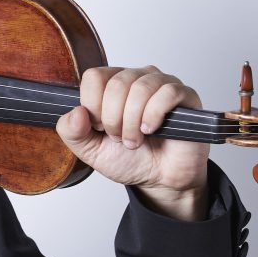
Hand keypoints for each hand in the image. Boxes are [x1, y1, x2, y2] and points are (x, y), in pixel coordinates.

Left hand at [56, 66, 209, 220]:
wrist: (159, 179)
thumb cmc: (128, 160)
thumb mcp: (90, 150)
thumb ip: (72, 132)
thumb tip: (76, 112)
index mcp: (111, 85)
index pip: (94, 76)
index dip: (93, 106)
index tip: (100, 128)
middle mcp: (137, 78)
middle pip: (116, 84)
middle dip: (113, 119)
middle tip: (119, 138)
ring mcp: (162, 84)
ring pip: (140, 88)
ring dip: (133, 122)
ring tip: (135, 140)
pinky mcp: (185, 96)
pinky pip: (167, 93)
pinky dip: (154, 115)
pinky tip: (151, 130)